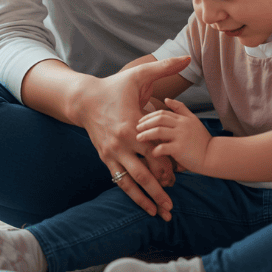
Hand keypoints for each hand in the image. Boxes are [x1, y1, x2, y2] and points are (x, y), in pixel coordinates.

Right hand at [80, 56, 189, 220]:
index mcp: (132, 125)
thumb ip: (164, 67)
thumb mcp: (138, 74)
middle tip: (173, 208)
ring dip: (146, 199)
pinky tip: (143, 206)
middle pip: (144, 172)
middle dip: (159, 191)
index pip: (154, 149)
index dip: (169, 163)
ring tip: (161, 214)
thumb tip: (187, 57)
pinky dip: (132, 195)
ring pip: (131, 182)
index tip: (183, 174)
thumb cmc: (115, 86)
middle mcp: (121, 144)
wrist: (84, 99)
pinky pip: (119, 181)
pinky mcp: (105, 159)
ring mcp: (112, 153)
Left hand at [136, 98, 212, 174]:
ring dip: (146, 134)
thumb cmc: (201, 140)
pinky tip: (152, 152)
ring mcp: (181, 136)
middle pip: (159, 119)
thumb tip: (166, 99)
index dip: (149, 116)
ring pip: (158, 131)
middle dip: (145, 123)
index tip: (140, 121)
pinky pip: (164, 147)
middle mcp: (182, 125)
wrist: (213, 155)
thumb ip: (180, 109)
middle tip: (136, 128)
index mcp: (183, 118)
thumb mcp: (193, 120)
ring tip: (138, 138)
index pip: (162, 113)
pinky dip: (156, 150)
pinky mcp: (180, 149)